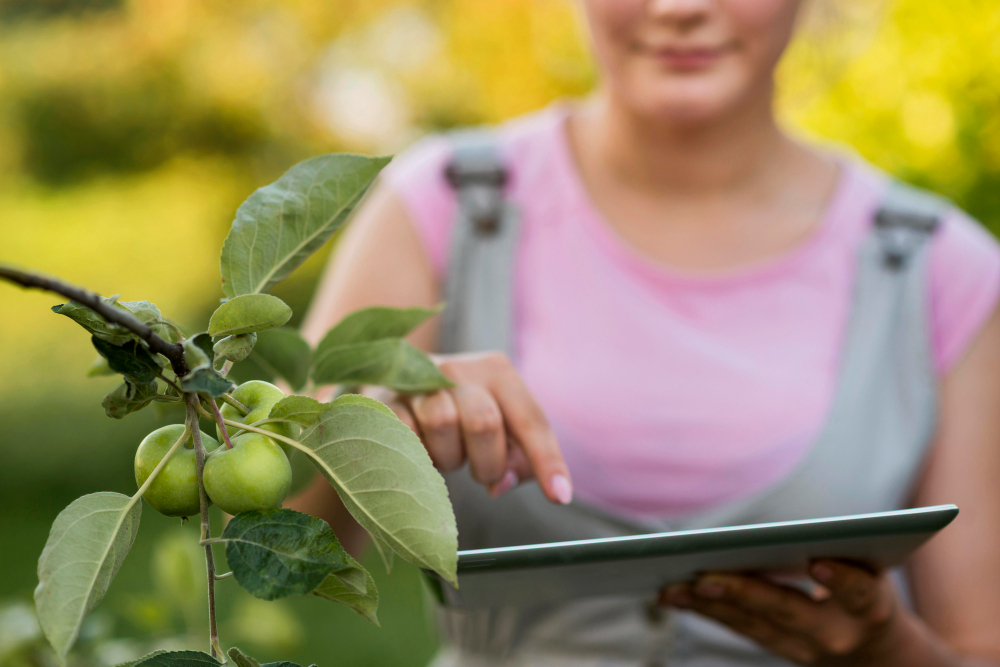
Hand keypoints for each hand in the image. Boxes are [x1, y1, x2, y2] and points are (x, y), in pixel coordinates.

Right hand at [364, 351, 572, 504]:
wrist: (394, 396)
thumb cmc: (459, 419)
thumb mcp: (497, 431)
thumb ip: (515, 459)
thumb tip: (502, 484)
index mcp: (496, 371)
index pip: (529, 419)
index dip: (546, 461)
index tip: (559, 497)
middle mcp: (458, 368)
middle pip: (484, 421)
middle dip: (488, 462)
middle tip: (484, 475)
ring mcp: (416, 381)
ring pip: (442, 424)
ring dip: (449, 458)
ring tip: (446, 455)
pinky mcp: (382, 400)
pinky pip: (406, 435)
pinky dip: (418, 457)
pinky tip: (420, 455)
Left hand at [660, 560, 903, 664]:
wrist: (877, 656)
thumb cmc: (868, 592)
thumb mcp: (872, 570)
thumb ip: (846, 550)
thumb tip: (801, 531)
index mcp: (870, 609)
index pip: (858, 594)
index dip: (840, 580)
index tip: (817, 562)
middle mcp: (835, 635)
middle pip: (787, 611)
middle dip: (743, 594)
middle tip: (705, 579)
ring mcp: (803, 648)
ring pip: (750, 624)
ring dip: (707, 605)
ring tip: (671, 587)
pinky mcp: (777, 647)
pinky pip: (737, 627)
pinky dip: (703, 609)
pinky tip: (671, 594)